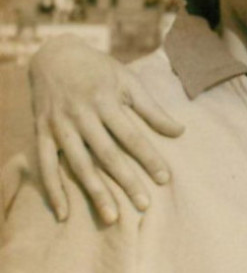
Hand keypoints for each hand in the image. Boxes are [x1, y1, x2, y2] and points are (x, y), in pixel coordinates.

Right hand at [29, 35, 182, 223]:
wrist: (53, 55)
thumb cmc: (99, 70)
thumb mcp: (128, 81)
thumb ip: (152, 109)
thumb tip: (180, 131)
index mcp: (105, 101)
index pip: (131, 136)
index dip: (148, 158)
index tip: (164, 179)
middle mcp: (80, 115)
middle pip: (106, 154)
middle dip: (126, 181)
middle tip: (144, 205)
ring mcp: (58, 126)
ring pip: (77, 164)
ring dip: (94, 192)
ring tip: (112, 217)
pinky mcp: (41, 133)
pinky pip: (45, 165)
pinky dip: (53, 190)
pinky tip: (64, 213)